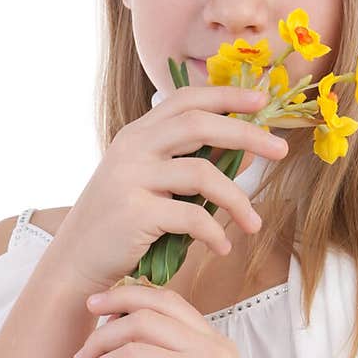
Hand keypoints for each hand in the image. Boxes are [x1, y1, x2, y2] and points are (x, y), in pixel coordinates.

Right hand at [50, 83, 288, 295]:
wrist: (76, 262)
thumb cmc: (122, 226)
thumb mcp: (156, 188)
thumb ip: (196, 167)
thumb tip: (248, 155)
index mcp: (138, 135)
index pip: (186, 99)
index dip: (226, 95)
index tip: (262, 99)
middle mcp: (133, 148)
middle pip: (199, 124)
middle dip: (246, 133)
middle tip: (281, 150)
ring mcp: (131, 178)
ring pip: (202, 173)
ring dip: (238, 200)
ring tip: (254, 224)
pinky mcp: (135, 213)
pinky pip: (191, 217)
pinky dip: (214, 234)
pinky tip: (222, 248)